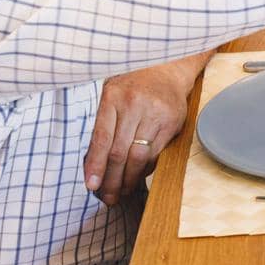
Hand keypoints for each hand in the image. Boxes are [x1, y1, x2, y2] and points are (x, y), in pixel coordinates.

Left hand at [84, 51, 209, 205]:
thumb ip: (103, 126)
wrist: (167, 68)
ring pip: (139, 156)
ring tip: (121, 191)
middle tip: (107, 196)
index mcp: (113, 97)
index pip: (102, 139)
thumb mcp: (110, 96)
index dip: (96, 166)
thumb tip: (93, 165)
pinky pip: (156, 153)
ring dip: (129, 179)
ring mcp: (156, 114)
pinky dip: (145, 169)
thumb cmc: (132, 84)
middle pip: (119, 152)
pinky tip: (137, 175)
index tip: (91, 185)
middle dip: (111, 179)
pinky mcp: (172, 122)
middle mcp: (135, 105)